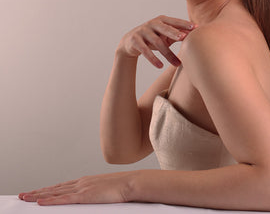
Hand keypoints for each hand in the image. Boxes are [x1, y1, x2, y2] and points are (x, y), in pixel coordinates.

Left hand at [19, 171, 133, 205]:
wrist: (131, 183)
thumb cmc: (122, 188)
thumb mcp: (105, 191)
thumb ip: (95, 194)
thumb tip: (91, 200)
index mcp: (85, 182)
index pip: (61, 187)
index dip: (47, 190)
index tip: (36, 193)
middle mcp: (80, 183)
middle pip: (54, 189)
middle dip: (37, 192)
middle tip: (22, 196)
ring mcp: (81, 188)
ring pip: (54, 193)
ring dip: (38, 195)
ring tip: (25, 198)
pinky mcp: (84, 196)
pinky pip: (63, 199)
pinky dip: (50, 201)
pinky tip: (40, 202)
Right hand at [117, 15, 195, 67]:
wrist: (130, 42)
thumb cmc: (153, 38)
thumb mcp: (164, 35)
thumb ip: (177, 34)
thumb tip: (194, 36)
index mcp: (162, 20)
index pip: (175, 21)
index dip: (185, 24)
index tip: (196, 27)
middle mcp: (152, 24)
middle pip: (165, 28)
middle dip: (175, 32)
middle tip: (184, 37)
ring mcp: (143, 31)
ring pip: (157, 42)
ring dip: (168, 54)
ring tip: (177, 64)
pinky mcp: (135, 41)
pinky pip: (145, 50)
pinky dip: (153, 59)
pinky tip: (160, 66)